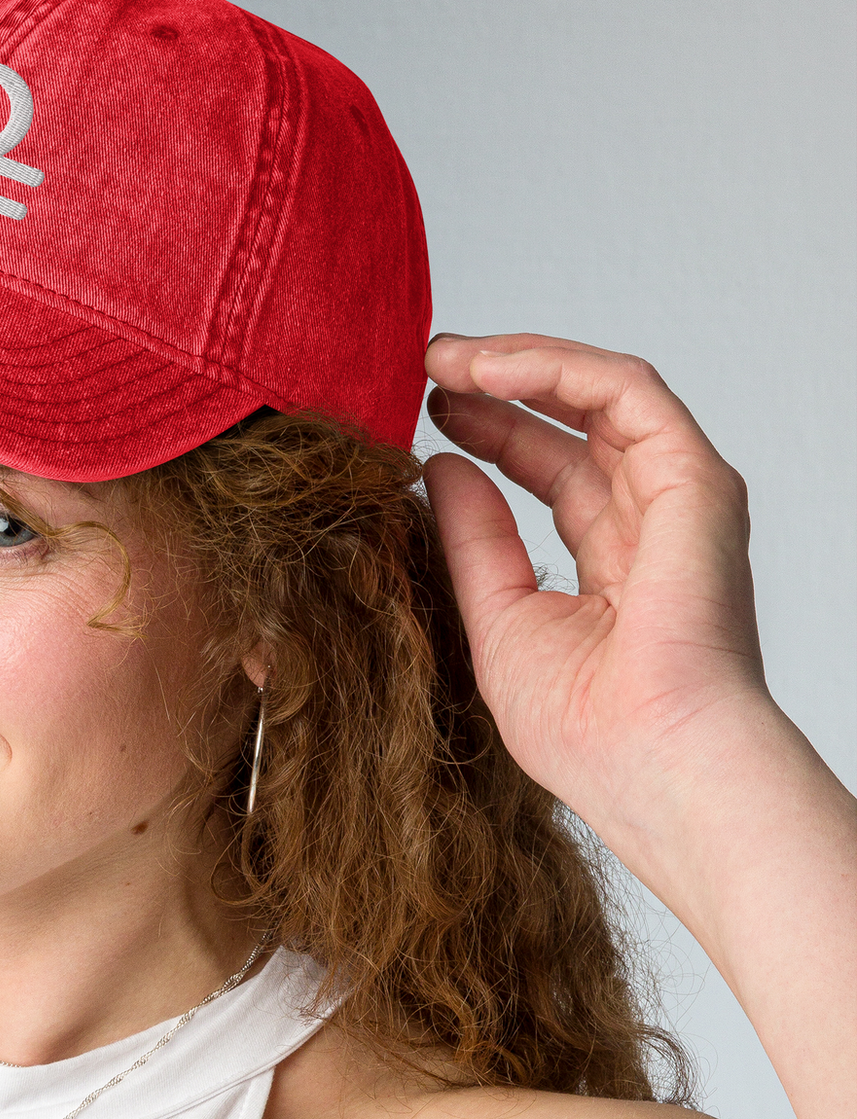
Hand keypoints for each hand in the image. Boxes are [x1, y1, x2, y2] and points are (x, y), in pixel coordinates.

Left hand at [422, 333, 768, 861]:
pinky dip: (555, 367)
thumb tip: (442, 468)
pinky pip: (625, 390)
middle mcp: (652, 524)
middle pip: (574, 425)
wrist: (647, 761)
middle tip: (426, 365)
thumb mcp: (496, 619)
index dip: (491, 433)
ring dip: (519, 362)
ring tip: (443, 357)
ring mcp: (678, 498)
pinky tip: (485, 369)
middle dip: (499, 386)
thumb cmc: (585, 729)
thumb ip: (473, 540)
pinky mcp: (694, 479)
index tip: (424, 413)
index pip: (552, 473)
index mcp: (613, 563)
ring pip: (599, 393)